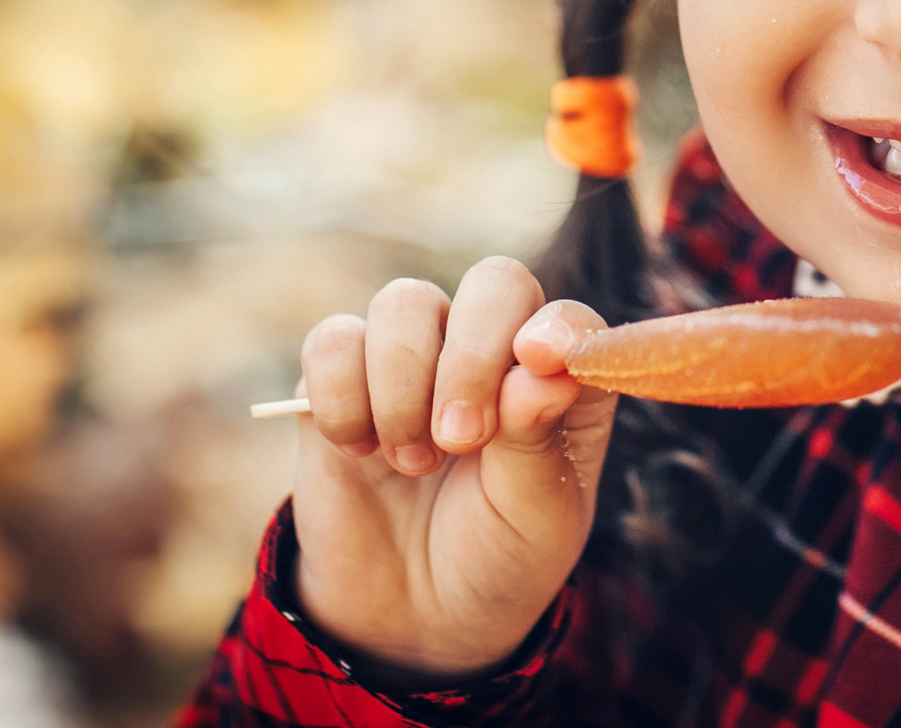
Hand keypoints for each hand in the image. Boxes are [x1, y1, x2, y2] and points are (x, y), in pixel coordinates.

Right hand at [287, 258, 616, 680]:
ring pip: (404, 302)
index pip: (568, 318)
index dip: (555, 329)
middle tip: (460, 439)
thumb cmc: (497, 557)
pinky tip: (360, 452)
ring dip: (403, 387)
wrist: (412, 616)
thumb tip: (544, 370)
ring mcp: (417, 357)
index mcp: (559, 381)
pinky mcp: (344, 377)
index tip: (536, 362)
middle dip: (471, 355)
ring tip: (414, 464)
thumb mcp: (535, 520)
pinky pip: (332, 342)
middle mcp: (493, 351)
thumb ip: (537, 442)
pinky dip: (342, 396)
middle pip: (491, 283)